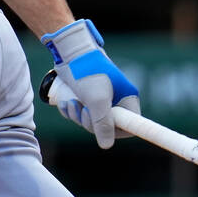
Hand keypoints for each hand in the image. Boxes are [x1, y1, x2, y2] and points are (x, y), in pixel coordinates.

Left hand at [42, 19, 139, 148]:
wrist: (69, 51)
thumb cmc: (88, 71)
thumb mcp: (97, 99)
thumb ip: (102, 122)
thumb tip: (106, 145)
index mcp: (127, 99)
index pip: (131, 126)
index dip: (117, 132)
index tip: (101, 130)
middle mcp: (116, 100)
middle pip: (106, 127)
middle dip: (89, 122)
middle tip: (81, 110)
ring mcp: (99, 99)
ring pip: (89, 121)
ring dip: (77, 116)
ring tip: (72, 102)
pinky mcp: (84, 97)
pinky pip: (79, 114)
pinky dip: (71, 110)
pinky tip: (66, 102)